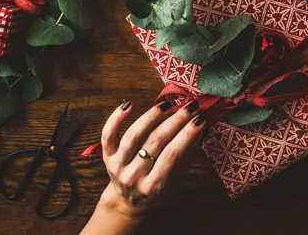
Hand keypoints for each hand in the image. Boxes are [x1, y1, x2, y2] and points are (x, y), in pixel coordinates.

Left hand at [81, 100, 204, 234]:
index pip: (172, 155)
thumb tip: (200, 127)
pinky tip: (129, 104)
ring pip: (134, 135)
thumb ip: (186, 156)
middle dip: (176, 121)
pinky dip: (116, 118)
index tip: (200, 119)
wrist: (127, 203)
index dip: (187, 135)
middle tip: (190, 106)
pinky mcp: (106, 156)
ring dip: (151, 116)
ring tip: (167, 104)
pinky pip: (108, 135)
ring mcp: (118, 166)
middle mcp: (134, 176)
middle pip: (155, 142)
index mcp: (154, 186)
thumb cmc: (156, 190)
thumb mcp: (175, 180)